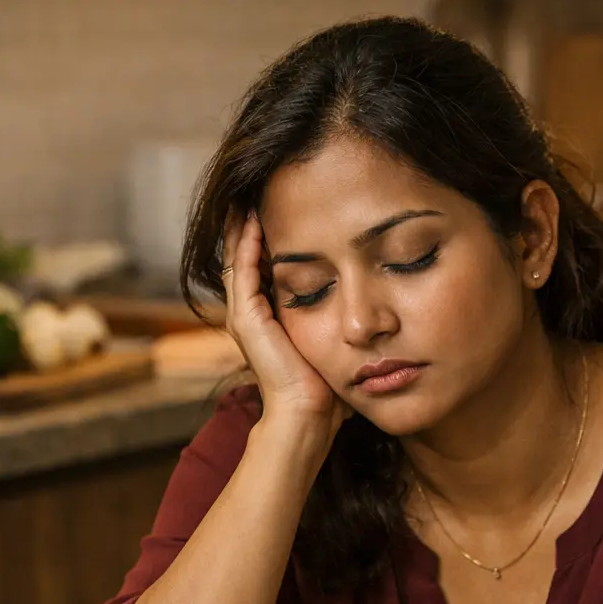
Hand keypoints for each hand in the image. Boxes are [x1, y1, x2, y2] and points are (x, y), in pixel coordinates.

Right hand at [222, 211, 345, 433]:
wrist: (308, 414)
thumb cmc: (325, 386)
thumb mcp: (329, 340)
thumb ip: (335, 318)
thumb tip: (364, 305)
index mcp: (267, 318)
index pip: (262, 266)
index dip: (268, 238)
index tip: (283, 208)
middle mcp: (250, 314)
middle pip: (244, 257)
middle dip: (250, 224)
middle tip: (258, 189)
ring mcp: (244, 316)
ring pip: (237, 258)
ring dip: (242, 227)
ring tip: (249, 195)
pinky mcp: (246, 319)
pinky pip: (243, 271)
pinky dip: (245, 244)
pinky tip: (253, 220)